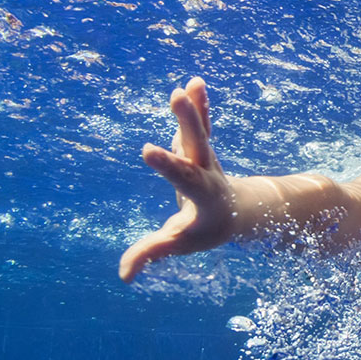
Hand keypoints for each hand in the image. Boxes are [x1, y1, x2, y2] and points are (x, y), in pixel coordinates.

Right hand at [118, 77, 238, 281]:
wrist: (236, 212)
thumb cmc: (203, 231)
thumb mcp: (179, 244)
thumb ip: (152, 254)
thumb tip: (124, 276)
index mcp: (202, 196)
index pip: (183, 178)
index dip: (166, 165)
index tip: (148, 150)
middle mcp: (207, 171)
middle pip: (198, 145)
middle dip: (189, 123)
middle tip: (177, 98)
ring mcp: (207, 156)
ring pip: (200, 130)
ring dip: (194, 108)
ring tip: (188, 85)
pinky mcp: (202, 145)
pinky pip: (201, 123)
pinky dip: (199, 104)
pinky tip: (195, 83)